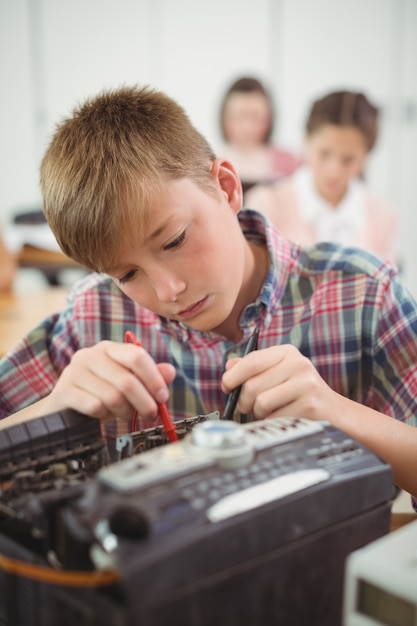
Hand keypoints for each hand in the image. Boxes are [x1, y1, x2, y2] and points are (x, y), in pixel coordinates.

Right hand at [41, 340, 175, 422]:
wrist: (63, 409)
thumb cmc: (99, 394)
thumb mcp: (127, 385)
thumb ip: (149, 377)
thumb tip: (170, 371)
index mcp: (109, 349)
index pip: (137, 355)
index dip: (154, 378)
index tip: (163, 397)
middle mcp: (90, 355)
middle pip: (127, 380)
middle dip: (144, 402)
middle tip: (151, 415)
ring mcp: (74, 371)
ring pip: (112, 396)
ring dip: (125, 412)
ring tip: (125, 415)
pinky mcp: (64, 391)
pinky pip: (94, 406)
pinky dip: (104, 415)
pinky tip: (102, 414)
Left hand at [222, 344, 339, 421]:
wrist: (333, 412)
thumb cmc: (300, 392)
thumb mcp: (278, 373)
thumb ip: (253, 368)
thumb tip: (229, 365)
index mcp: (286, 353)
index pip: (251, 361)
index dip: (232, 376)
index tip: (226, 386)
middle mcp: (298, 364)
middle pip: (252, 385)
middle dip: (244, 401)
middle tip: (249, 407)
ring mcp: (306, 384)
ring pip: (261, 402)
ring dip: (259, 413)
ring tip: (269, 411)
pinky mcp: (309, 405)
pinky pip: (275, 417)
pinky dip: (273, 422)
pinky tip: (283, 417)